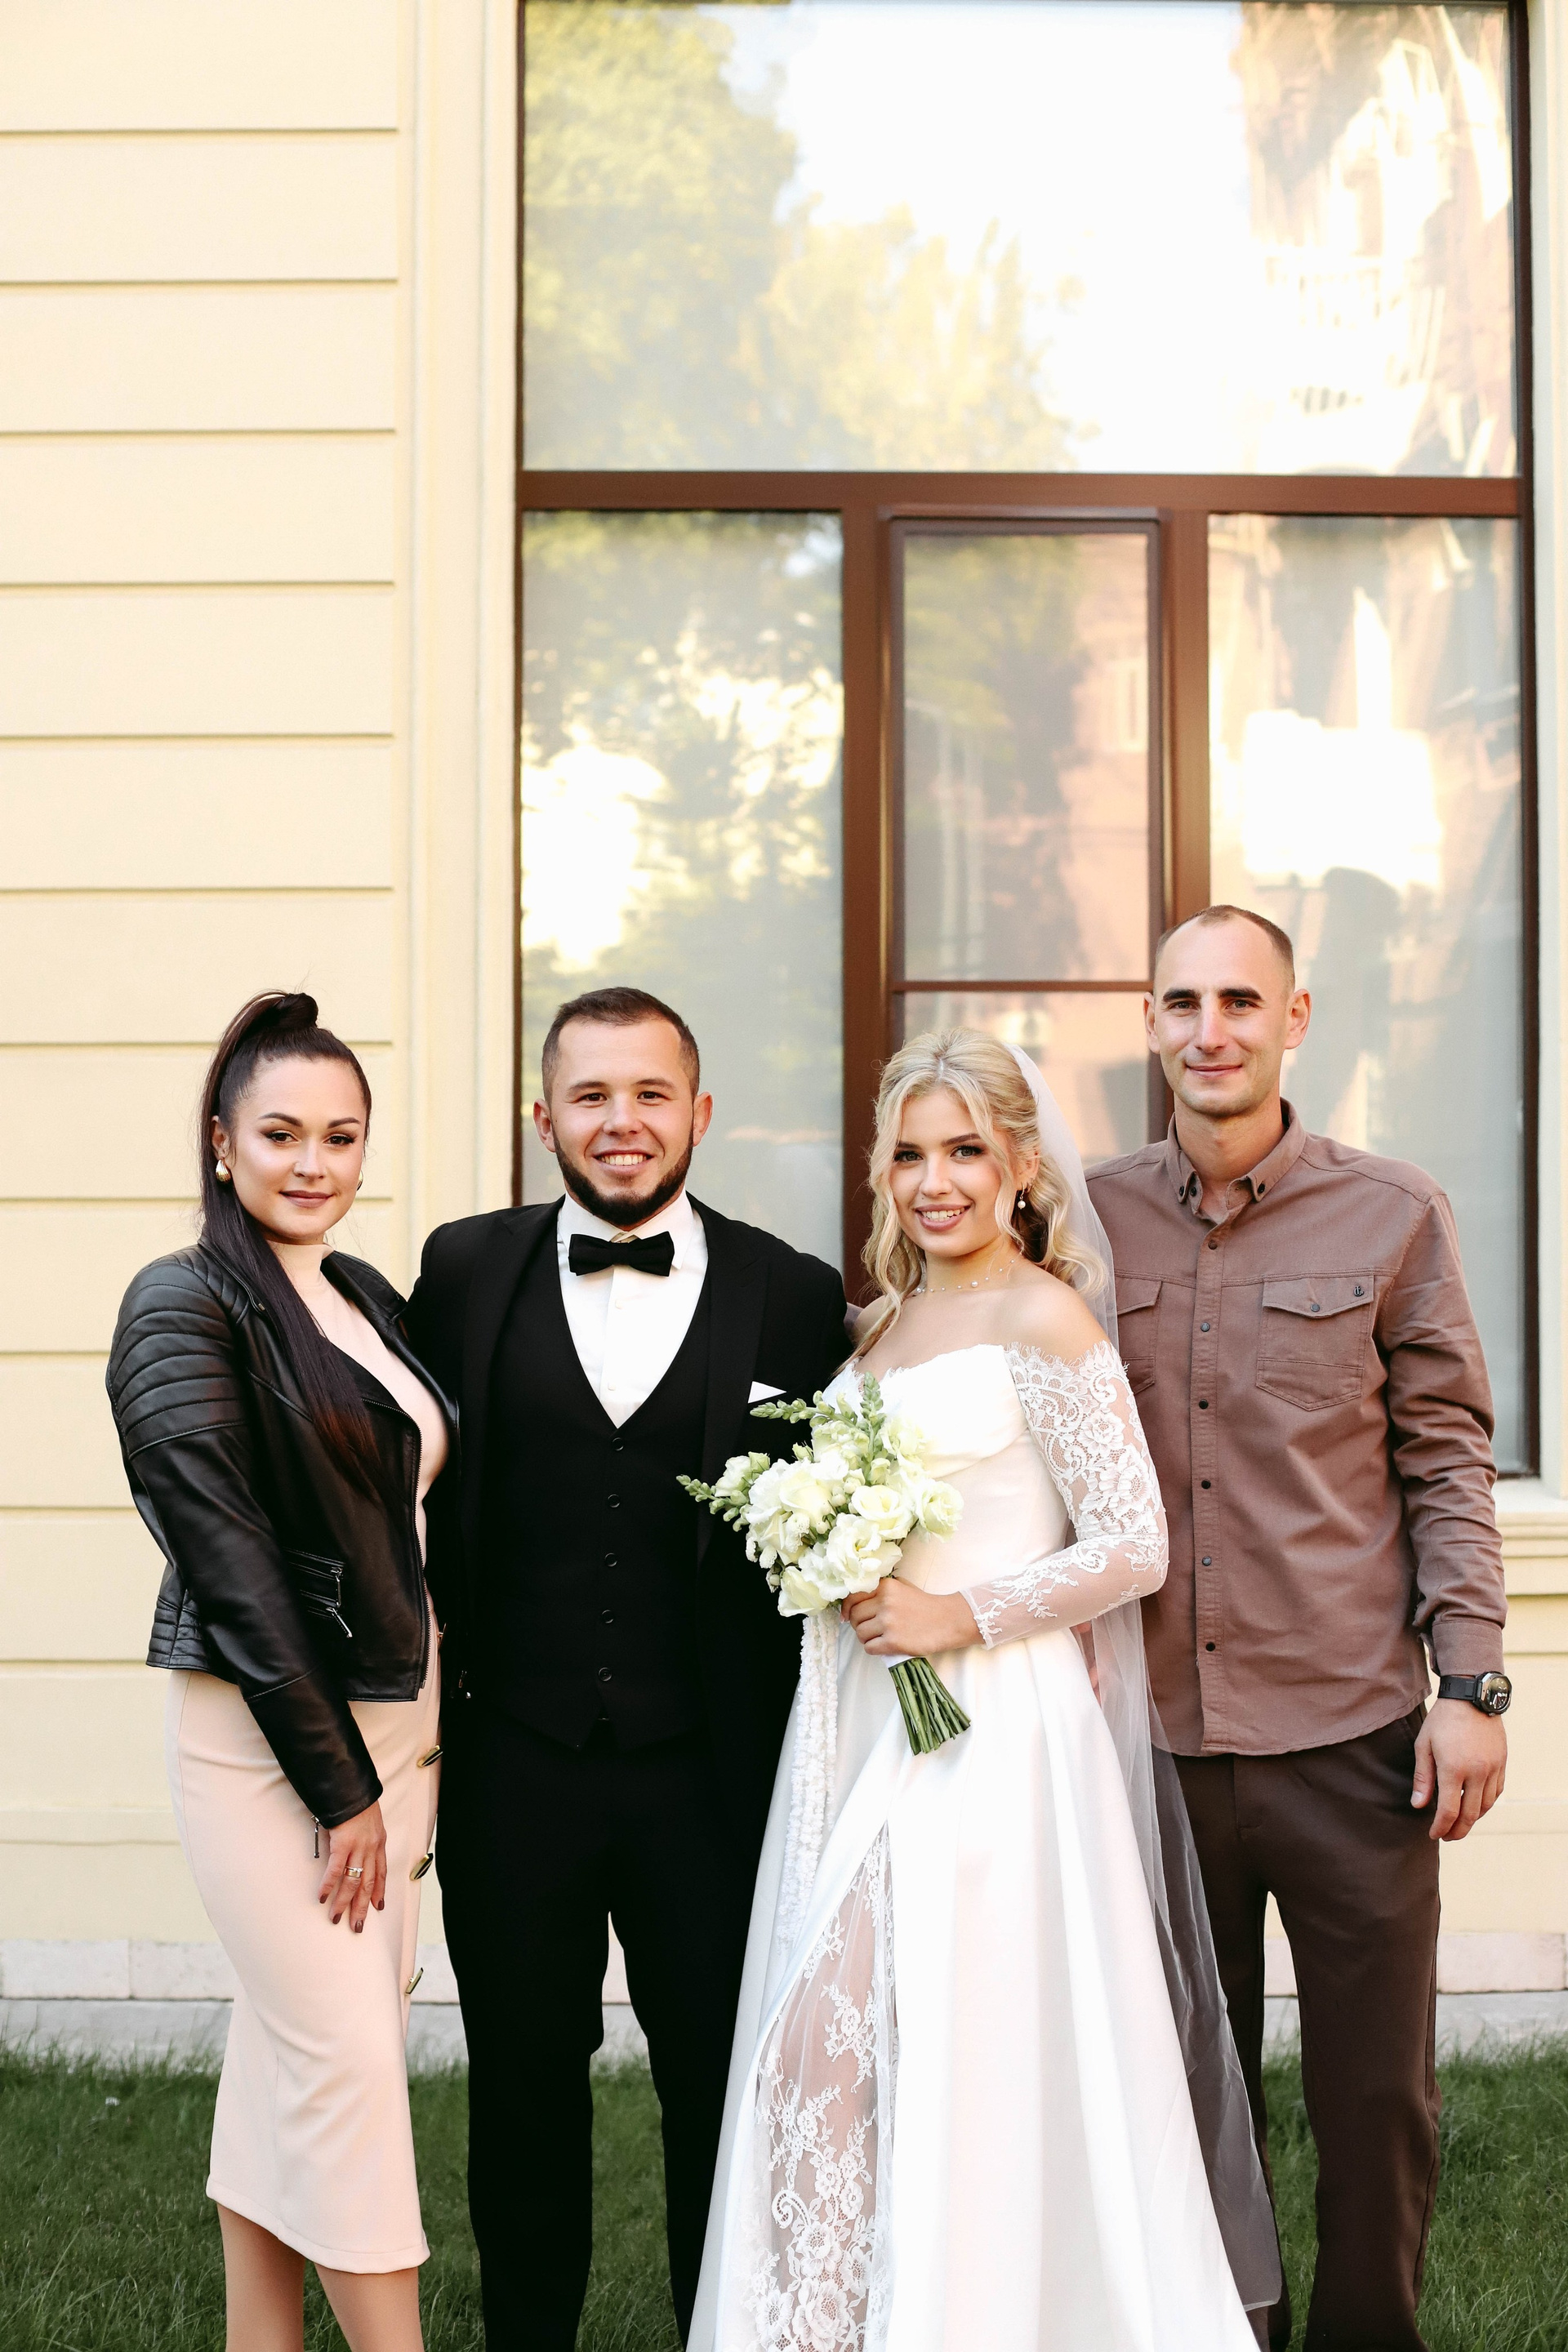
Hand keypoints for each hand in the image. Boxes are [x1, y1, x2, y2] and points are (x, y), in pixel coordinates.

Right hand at [318, 1802, 386, 1929]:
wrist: (352, 1787)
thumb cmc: (358, 1801)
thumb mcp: (369, 1820)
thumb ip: (366, 1836)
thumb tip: (356, 1847)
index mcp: (379, 1842)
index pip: (381, 1872)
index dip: (379, 1891)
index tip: (378, 1907)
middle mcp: (371, 1848)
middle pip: (368, 1884)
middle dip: (362, 1907)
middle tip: (357, 1926)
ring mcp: (358, 1847)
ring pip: (353, 1882)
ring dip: (344, 1903)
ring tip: (337, 1918)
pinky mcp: (342, 1844)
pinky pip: (335, 1870)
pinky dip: (328, 1886)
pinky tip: (322, 1898)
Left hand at [843, 1578, 980, 1658]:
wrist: (947, 1621)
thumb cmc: (924, 1604)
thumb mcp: (902, 1587)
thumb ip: (880, 1589)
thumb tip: (853, 1603)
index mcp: (885, 1587)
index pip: (852, 1597)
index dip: (847, 1608)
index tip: (847, 1616)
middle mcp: (884, 1602)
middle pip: (854, 1617)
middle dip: (858, 1624)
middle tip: (869, 1628)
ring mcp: (888, 1622)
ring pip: (860, 1634)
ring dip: (866, 1638)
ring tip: (879, 1637)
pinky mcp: (893, 1642)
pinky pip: (869, 1648)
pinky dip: (874, 1649)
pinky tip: (884, 1645)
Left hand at [1412, 1700, 1506, 1840]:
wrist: (1471, 1697)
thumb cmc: (1443, 1720)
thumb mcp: (1424, 1745)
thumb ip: (1422, 1778)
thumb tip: (1419, 1806)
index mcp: (1454, 1769)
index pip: (1449, 1811)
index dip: (1440, 1827)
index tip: (1433, 1834)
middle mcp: (1477, 1772)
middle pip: (1470, 1815)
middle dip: (1457, 1831)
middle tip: (1447, 1837)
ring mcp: (1493, 1768)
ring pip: (1486, 1806)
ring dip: (1472, 1819)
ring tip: (1459, 1823)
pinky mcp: (1502, 1763)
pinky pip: (1497, 1792)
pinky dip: (1486, 1804)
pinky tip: (1475, 1805)